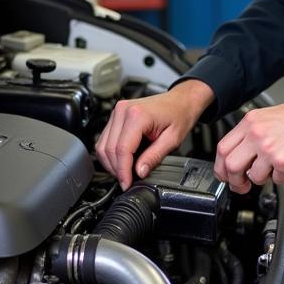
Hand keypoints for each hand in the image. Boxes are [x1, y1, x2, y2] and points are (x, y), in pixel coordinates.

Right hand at [96, 79, 214, 189]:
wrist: (180, 100)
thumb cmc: (179, 114)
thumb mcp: (173, 139)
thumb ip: (154, 157)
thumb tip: (139, 172)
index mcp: (138, 115)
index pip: (122, 149)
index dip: (123, 171)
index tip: (127, 184)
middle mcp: (123, 110)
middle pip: (109, 148)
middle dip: (117, 169)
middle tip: (127, 181)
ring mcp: (118, 112)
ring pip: (102, 145)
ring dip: (111, 163)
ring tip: (125, 173)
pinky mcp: (116, 115)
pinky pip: (105, 139)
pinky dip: (111, 154)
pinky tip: (123, 161)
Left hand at [214, 91, 283, 192]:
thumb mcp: (268, 117)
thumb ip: (251, 134)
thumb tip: (240, 156)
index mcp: (250, 122)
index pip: (222, 148)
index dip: (221, 167)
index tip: (225, 174)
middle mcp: (256, 134)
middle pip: (230, 166)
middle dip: (234, 181)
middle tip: (241, 184)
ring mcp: (269, 148)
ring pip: (253, 177)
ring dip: (262, 179)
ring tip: (272, 170)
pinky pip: (276, 179)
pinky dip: (282, 177)